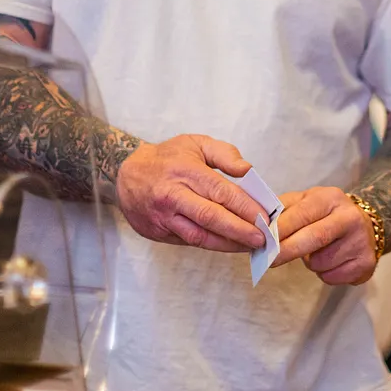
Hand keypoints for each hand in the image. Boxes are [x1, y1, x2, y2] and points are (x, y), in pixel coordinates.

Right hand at [115, 135, 265, 252]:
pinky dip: (211, 245)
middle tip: (263, 239)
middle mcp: (172, 195)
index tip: (265, 216)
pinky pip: (188, 241)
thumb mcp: (195, 143)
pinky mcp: (158, 232)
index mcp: (185, 170)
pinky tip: (228, 245)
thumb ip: (224, 153)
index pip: (220, 191)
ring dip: (227, 244)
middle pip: (211, 217)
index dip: (245, 206)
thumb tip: (247, 170)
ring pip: (199, 236)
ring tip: (249, 247)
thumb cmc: (167, 158)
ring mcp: (163, 217)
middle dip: (240, 230)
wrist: (125, 175)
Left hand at [271, 187, 378, 285]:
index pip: (302, 214)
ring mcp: (361, 241)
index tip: (263, 240)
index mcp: (332, 198)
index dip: (281, 229)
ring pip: (320, 262)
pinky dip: (323, 273)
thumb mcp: (306, 202)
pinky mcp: (366, 264)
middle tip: (269, 260)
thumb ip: (282, 211)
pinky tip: (330, 260)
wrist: (364, 226)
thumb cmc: (326, 214)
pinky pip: (331, 276)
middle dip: (287, 251)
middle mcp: (350, 217)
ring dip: (309, 263)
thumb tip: (257, 226)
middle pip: (314, 238)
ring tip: (316, 252)